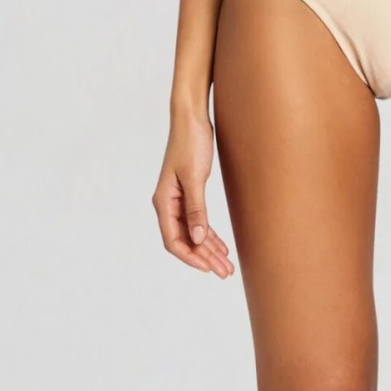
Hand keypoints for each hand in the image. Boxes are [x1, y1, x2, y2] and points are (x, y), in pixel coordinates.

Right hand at [153, 108, 234, 278]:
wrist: (192, 118)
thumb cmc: (190, 143)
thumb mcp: (195, 177)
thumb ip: (196, 209)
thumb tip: (199, 238)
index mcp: (164, 202)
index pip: (173, 240)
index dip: (190, 257)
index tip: (208, 268)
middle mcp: (168, 204)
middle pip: (185, 241)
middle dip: (205, 258)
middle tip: (226, 272)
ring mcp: (178, 200)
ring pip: (193, 233)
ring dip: (209, 250)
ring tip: (227, 265)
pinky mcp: (190, 193)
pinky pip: (198, 222)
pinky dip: (210, 235)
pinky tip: (222, 246)